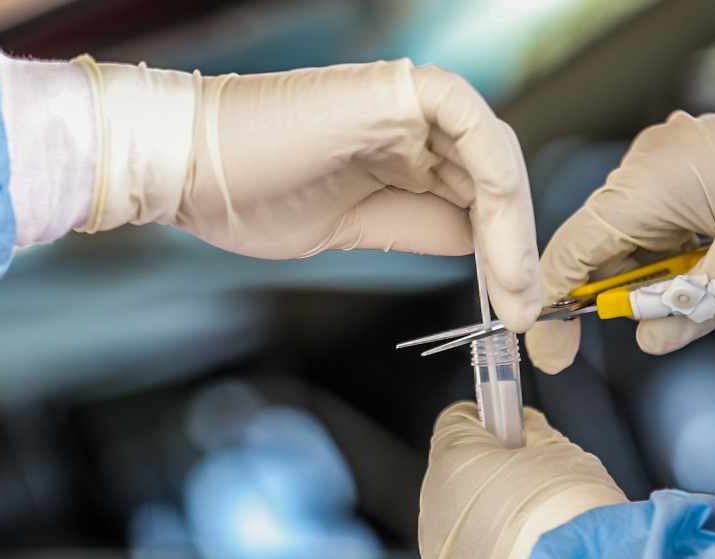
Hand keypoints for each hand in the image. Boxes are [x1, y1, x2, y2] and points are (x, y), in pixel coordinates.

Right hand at [180, 61, 539, 331]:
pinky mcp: (401, 91)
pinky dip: (498, 182)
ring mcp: (409, 106)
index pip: (475, 199)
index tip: (512, 306)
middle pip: (494, 182)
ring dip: (513, 230)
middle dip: (515, 249)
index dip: (501, 252)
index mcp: (399, 153)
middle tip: (525, 310)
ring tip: (515, 293)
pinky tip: (500, 239)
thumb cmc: (251, 196)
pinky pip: (474, 129)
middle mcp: (412, 126)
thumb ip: (416, 229)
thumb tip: (475, 246)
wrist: (190, 170)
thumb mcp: (353, 230)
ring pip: (494, 160)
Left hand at [419, 402, 625, 558]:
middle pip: (457, 475)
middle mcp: (433, 505)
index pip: (457, 420)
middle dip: (491, 476)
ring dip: (489, 523)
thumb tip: (525, 428)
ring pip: (460, 525)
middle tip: (535, 487)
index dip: (488, 421)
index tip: (510, 428)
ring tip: (535, 537)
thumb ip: (534, 434)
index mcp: (453, 459)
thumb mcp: (563, 454)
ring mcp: (436, 556)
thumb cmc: (570, 517)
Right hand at [526, 82, 714, 373]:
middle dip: (610, 298)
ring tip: (702, 291)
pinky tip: (701, 270)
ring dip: (648, 280)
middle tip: (635, 333)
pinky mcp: (679, 172)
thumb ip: (692, 307)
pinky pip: (652, 226)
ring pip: (627, 241)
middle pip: (596, 249)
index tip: (551, 354)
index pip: (571, 253)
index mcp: (644, 185)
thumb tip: (648, 341)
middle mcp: (640, 169)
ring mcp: (659, 166)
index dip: (554, 307)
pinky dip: (666, 259)